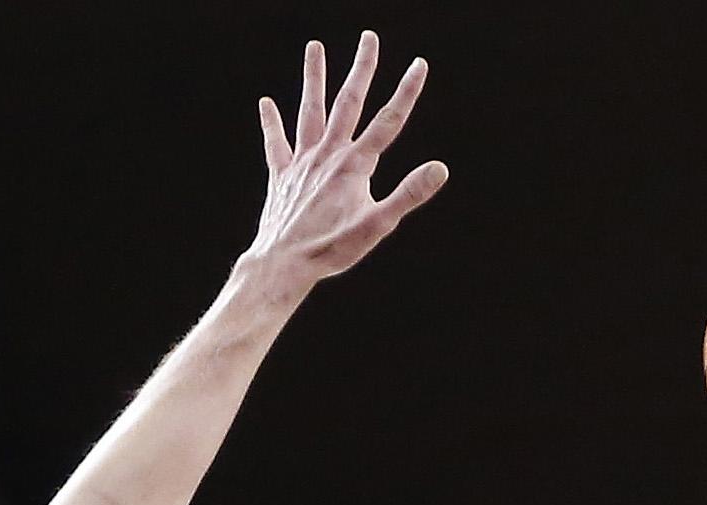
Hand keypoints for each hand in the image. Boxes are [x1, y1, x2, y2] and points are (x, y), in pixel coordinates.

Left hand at [247, 32, 446, 287]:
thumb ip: (408, 194)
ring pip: (309, 111)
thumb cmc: (332, 249)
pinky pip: (275, 142)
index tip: (419, 64)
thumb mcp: (378, 226)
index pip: (388, 121)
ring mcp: (302, 162)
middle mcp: (328, 154)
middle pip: (348, 103)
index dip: (406, 92)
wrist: (283, 263)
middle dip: (362, 69)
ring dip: (313, 78)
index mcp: (355, 165)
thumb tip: (440, 168)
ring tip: (314, 47)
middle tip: (369, 38)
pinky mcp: (281, 175)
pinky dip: (271, 122)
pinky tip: (266, 103)